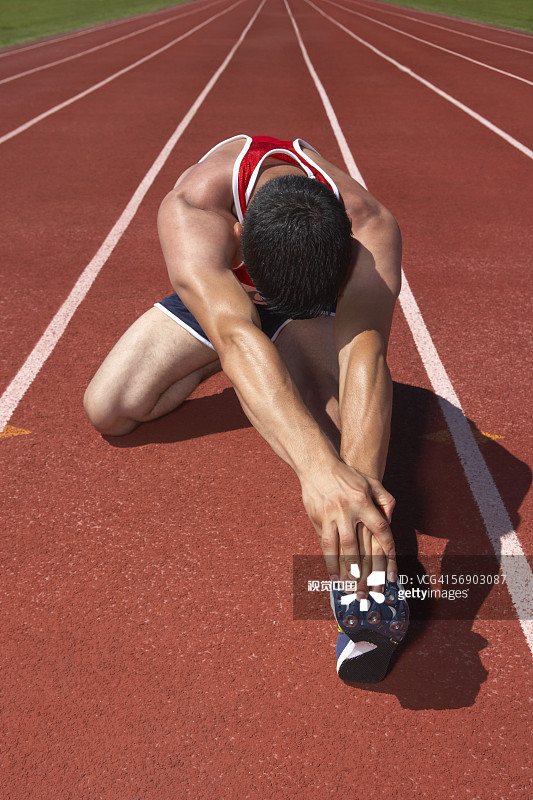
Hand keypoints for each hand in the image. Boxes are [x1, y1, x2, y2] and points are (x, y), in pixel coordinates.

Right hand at [300, 458, 396, 590]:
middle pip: (357, 546)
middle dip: (363, 570)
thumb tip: (391, 518)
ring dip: (344, 570)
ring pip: (338, 548)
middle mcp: (347, 511)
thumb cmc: (347, 475)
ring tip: (348, 587)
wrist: (318, 466)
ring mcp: (331, 517)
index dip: (388, 550)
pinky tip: (333, 574)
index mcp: (363, 502)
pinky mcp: (319, 520)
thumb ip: (385, 499)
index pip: (380, 529)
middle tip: (368, 590)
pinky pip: (325, 544)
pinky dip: (329, 561)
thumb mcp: (370, 482)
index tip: (390, 568)